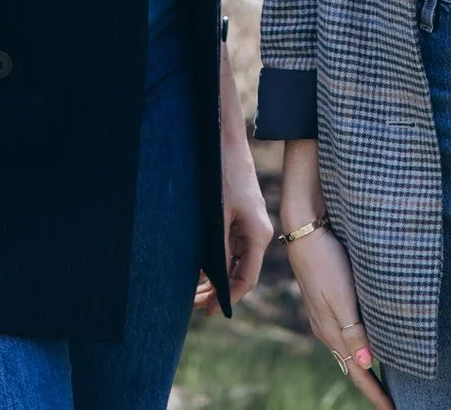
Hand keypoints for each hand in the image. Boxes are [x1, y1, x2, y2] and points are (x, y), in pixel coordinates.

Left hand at [198, 52, 273, 313]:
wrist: (226, 141)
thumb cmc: (222, 176)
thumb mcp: (217, 217)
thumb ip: (218, 249)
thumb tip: (212, 280)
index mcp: (258, 235)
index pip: (246, 279)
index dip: (227, 298)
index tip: (208, 310)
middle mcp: (258, 233)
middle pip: (241, 272)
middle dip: (218, 290)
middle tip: (193, 303)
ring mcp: (250, 224)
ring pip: (234, 260)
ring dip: (215, 276)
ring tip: (192, 289)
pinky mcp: (241, 215)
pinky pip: (231, 246)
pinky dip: (216, 260)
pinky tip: (197, 266)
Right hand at [286, 227, 394, 409]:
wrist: (304, 231)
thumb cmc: (327, 261)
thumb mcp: (342, 297)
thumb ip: (353, 331)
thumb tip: (366, 364)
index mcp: (331, 332)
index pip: (358, 373)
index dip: (375, 394)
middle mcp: (327, 329)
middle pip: (353, 366)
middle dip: (371, 386)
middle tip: (391, 402)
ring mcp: (325, 316)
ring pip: (348, 350)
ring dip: (366, 367)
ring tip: (383, 380)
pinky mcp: (327, 302)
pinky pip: (346, 334)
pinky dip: (359, 346)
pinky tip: (367, 343)